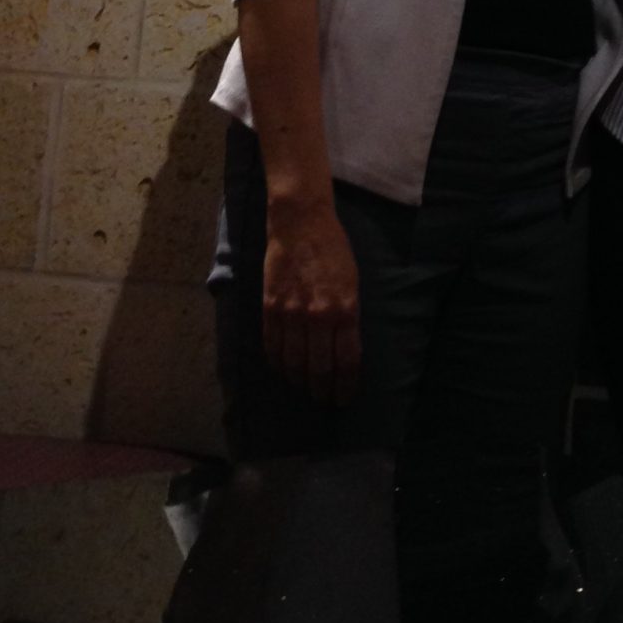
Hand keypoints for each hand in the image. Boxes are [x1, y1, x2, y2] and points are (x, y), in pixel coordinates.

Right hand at [262, 200, 361, 405]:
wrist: (300, 222)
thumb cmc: (333, 249)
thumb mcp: (353, 281)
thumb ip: (348, 315)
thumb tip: (345, 349)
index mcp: (345, 309)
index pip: (347, 361)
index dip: (346, 385)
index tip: (345, 397)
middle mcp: (318, 316)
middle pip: (320, 368)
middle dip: (323, 390)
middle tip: (325, 400)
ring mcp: (291, 313)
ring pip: (294, 363)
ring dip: (300, 381)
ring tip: (305, 388)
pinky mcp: (269, 308)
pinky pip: (272, 347)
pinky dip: (278, 365)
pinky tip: (284, 370)